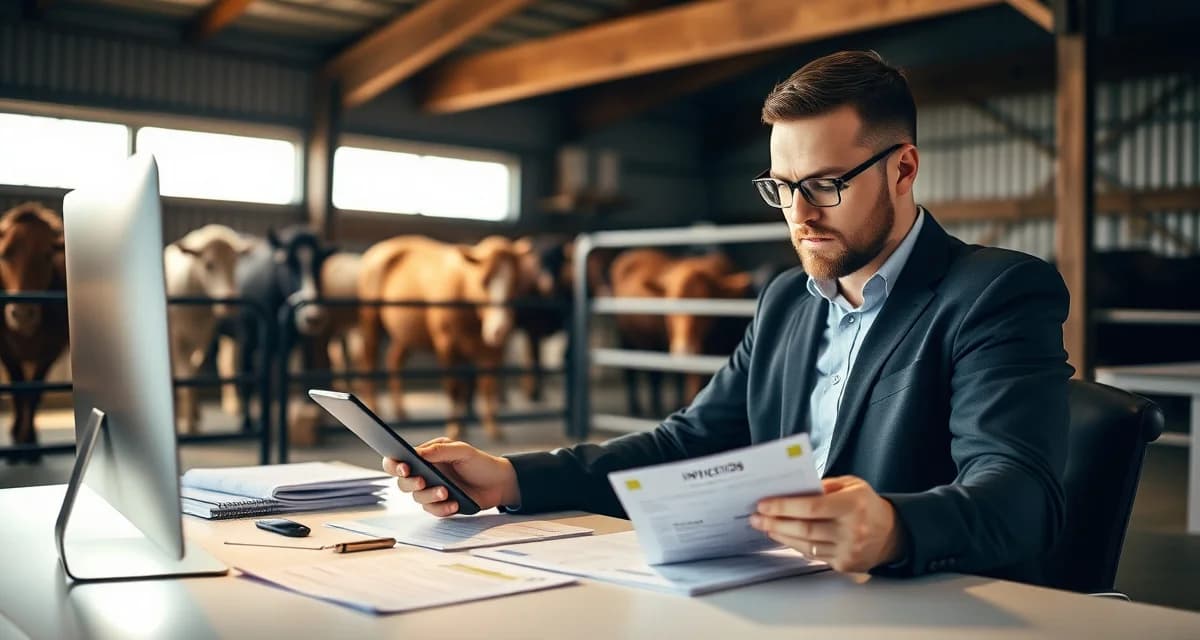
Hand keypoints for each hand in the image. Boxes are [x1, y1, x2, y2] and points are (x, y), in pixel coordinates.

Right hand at [382, 437, 519, 516]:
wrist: (498, 482)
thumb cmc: (479, 463)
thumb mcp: (462, 451)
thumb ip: (440, 451)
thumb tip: (417, 453)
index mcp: (425, 457)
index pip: (398, 460)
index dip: (394, 464)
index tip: (404, 467)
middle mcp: (425, 474)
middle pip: (403, 482)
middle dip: (411, 483)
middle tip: (423, 481)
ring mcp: (432, 491)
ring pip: (418, 498)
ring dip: (430, 496)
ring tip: (446, 491)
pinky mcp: (441, 505)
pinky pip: (433, 510)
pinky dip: (442, 508)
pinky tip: (455, 503)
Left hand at [750, 476, 906, 572]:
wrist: (893, 534)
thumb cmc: (867, 504)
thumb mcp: (851, 485)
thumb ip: (823, 486)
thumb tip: (791, 490)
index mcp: (853, 505)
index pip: (811, 507)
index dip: (784, 506)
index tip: (763, 504)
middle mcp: (852, 530)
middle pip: (804, 529)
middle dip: (775, 523)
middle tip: (755, 517)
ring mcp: (848, 550)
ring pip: (805, 545)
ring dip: (780, 535)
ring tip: (764, 526)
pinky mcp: (844, 565)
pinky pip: (813, 556)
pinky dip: (794, 545)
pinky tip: (782, 537)